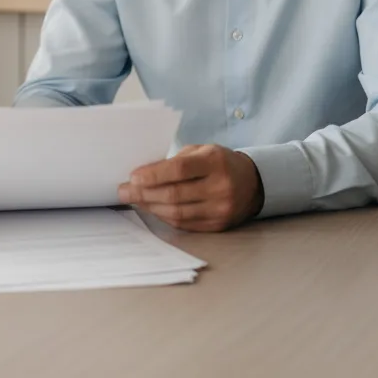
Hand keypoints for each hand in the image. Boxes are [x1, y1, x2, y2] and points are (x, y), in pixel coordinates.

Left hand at [117, 144, 263, 231]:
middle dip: (144, 193)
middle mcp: (220, 187)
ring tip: (134, 200)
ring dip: (151, 207)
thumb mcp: (201, 151)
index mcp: (215, 162)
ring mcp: (220, 209)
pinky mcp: (217, 225)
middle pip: (174, 194)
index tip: (132, 177)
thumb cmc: (220, 162)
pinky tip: (152, 208)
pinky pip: (185, 224)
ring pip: (177, 213)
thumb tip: (142, 175)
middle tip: (124, 191)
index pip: (179, 170)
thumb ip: (175, 161)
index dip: (153, 175)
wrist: (252, 183)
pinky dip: (164, 216)